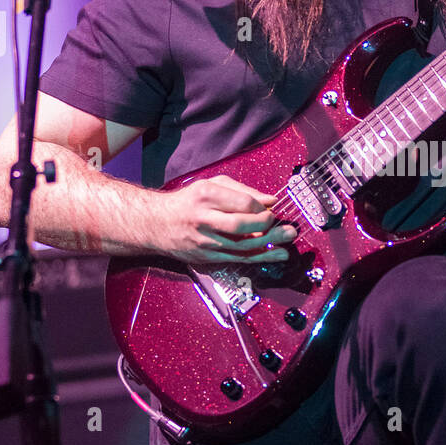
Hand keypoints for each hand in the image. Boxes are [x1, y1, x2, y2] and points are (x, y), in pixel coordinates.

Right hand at [161, 174, 297, 264]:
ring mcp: (205, 241)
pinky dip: (260, 258)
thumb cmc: (187, 202)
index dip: (261, 207)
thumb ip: (242, 190)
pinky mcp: (207, 257)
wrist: (157, 224)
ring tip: (288, 240)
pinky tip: (276, 255)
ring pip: (243, 246)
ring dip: (270, 245)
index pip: (242, 203)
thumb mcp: (211, 185)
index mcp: (206, 196)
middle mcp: (204, 219)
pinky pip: (238, 259)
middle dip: (267, 226)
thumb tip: (271, 199)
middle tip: (282, 225)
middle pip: (243, 226)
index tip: (269, 207)